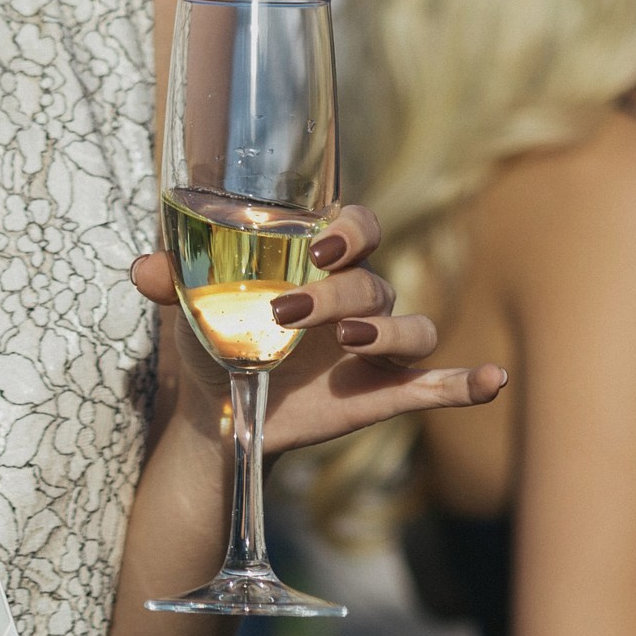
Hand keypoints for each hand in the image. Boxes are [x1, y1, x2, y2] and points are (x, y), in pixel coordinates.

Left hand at [131, 201, 504, 450]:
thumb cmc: (214, 338)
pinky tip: (492, 379)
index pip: (358, 223)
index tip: (322, 244)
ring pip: (413, 324)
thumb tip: (144, 270)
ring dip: (389, 330)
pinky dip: (467, 382)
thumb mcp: (190, 309)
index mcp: (320, 262)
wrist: (218, 412)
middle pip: (374, 279)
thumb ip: (173, 281)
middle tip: (286, 313)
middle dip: (338, 293)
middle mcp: (357, 296)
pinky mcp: (383, 392)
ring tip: (349, 344)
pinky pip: (436, 383)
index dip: (352, 227)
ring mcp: (374, 346)